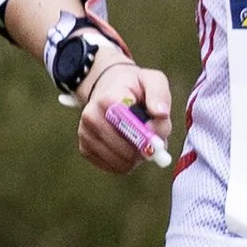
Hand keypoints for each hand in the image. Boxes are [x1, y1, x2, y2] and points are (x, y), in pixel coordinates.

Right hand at [78, 56, 173, 175]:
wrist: (107, 87)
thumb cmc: (135, 86)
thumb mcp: (152, 80)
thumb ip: (159, 94)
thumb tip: (161, 113)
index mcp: (107, 99)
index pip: (126, 126)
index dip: (146, 137)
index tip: (159, 142)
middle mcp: (91, 117)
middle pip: (125, 149)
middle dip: (144, 149)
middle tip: (155, 143)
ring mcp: (85, 134)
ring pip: (121, 162)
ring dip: (138, 157)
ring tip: (142, 140)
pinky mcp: (85, 149)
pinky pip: (114, 167)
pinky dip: (128, 162)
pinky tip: (130, 146)